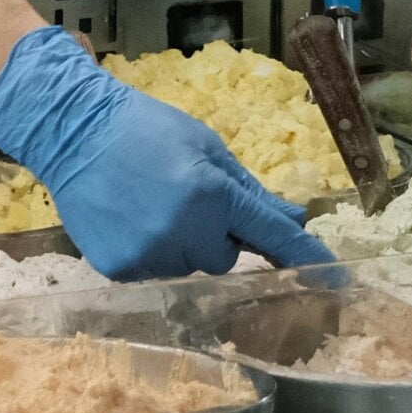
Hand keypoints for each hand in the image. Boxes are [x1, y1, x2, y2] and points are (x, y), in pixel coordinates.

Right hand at [0, 27, 338, 279]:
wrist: (72, 131)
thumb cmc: (146, 129)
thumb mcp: (206, 149)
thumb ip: (251, 192)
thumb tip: (295, 220)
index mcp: (212, 194)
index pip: (271, 236)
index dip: (306, 258)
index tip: (339, 282)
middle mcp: (184, 231)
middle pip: (224, 259)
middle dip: (214, 236)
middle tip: (184, 200)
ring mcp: (149, 255)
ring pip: (188, 270)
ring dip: (181, 247)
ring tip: (150, 207)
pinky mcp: (119, 270)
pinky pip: (154, 275)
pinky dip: (149, 255)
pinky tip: (130, 221)